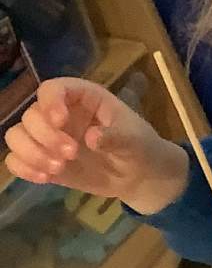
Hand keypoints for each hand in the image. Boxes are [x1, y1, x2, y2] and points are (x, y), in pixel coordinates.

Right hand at [3, 77, 186, 213]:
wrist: (140, 177)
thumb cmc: (140, 148)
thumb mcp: (136, 141)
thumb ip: (116, 137)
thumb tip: (92, 137)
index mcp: (84, 99)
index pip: (53, 88)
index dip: (50, 102)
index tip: (60, 121)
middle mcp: (60, 114)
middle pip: (31, 115)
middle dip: (45, 136)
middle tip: (71, 154)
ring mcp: (49, 137)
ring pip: (16, 135)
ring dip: (31, 152)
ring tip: (58, 168)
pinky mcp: (43, 160)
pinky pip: (16, 159)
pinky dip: (23, 168)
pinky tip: (44, 178)